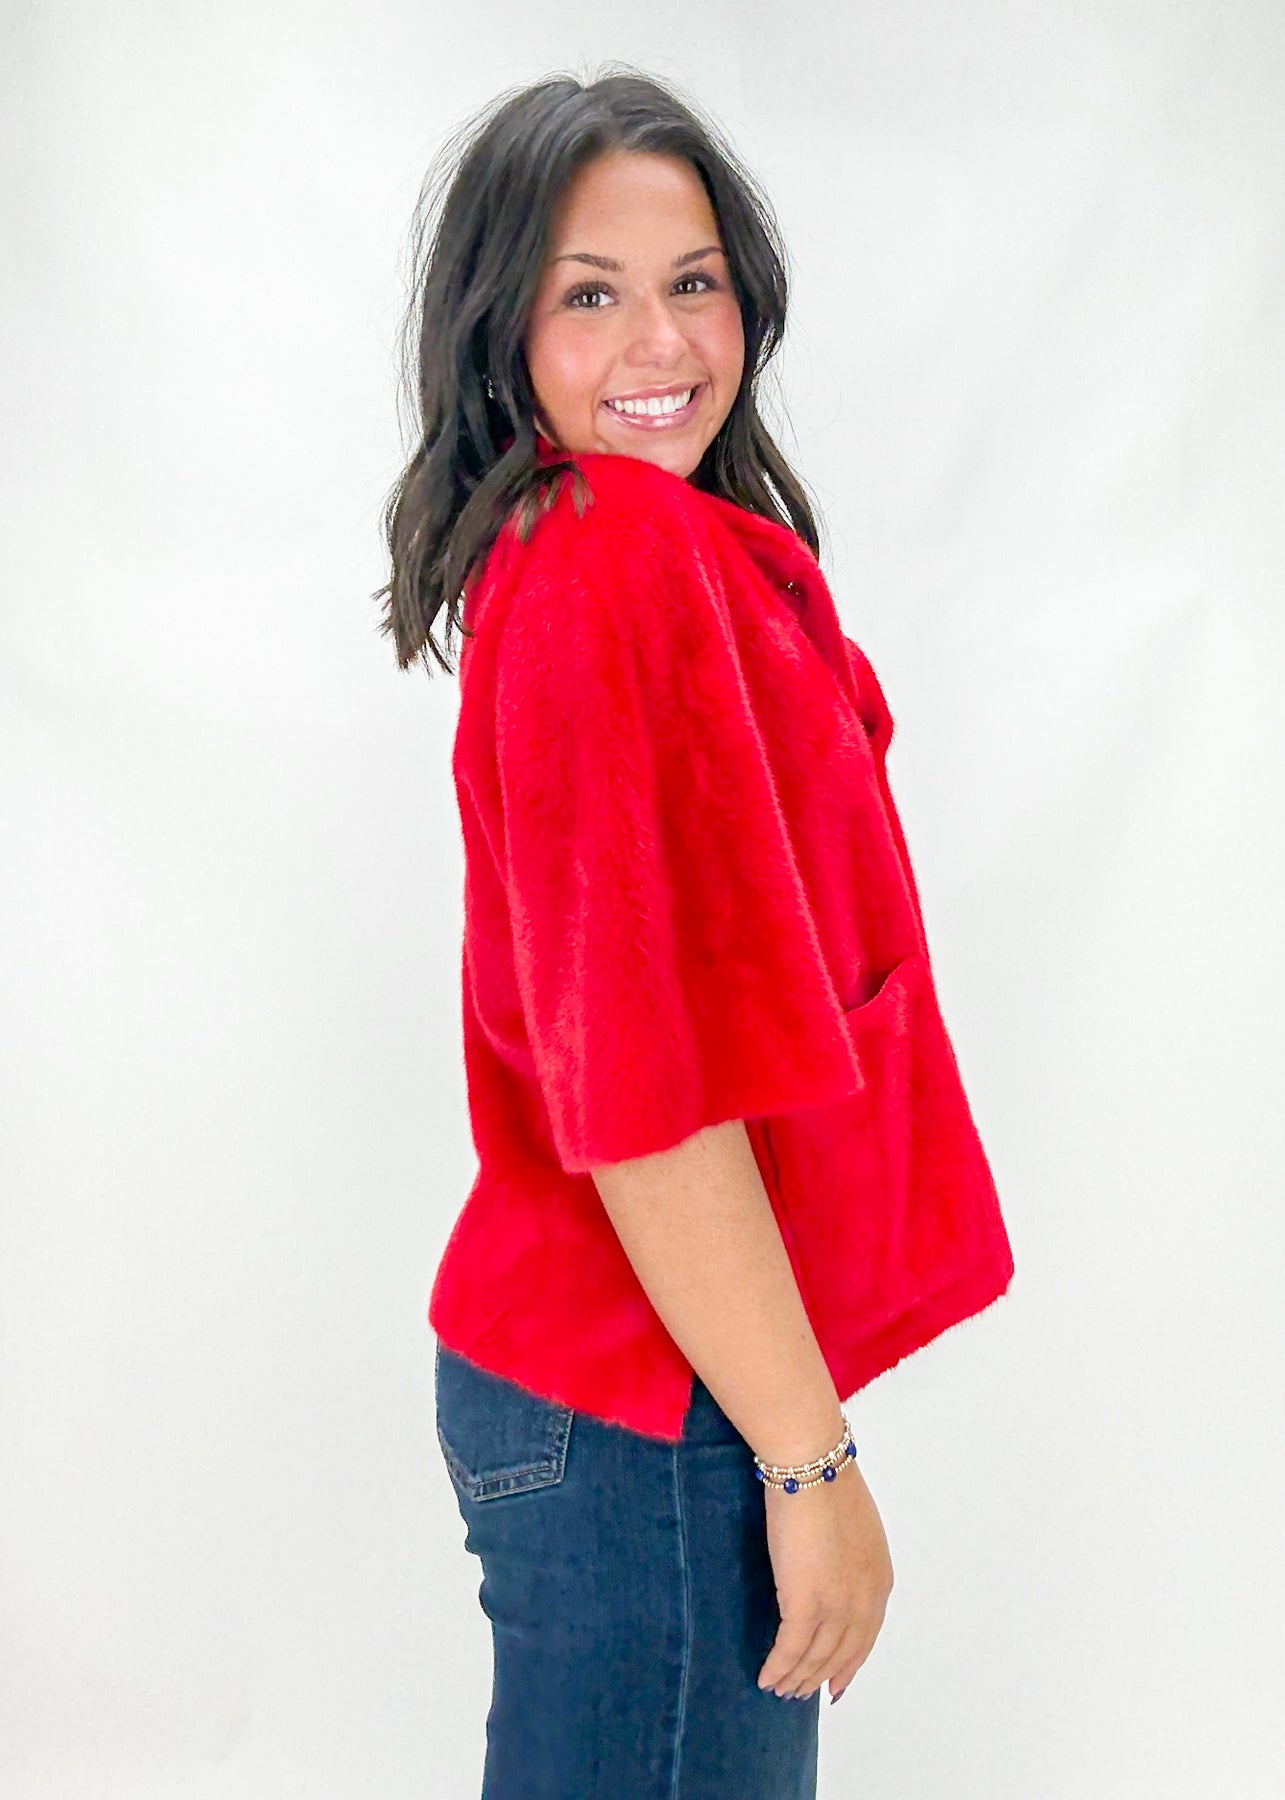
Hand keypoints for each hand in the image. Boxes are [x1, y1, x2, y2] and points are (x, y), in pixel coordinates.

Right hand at [756, 1456, 892, 1703]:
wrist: (812, 1464)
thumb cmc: (828, 1482)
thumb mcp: (856, 1529)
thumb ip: (851, 1560)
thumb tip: (834, 1574)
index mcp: (880, 1581)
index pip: (866, 1636)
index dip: (849, 1664)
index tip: (837, 1683)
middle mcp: (864, 1600)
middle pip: (841, 1653)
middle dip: (820, 1676)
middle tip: (802, 1692)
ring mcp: (836, 1605)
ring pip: (815, 1657)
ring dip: (797, 1678)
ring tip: (781, 1689)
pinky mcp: (805, 1603)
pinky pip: (789, 1649)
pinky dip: (777, 1667)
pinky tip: (766, 1677)